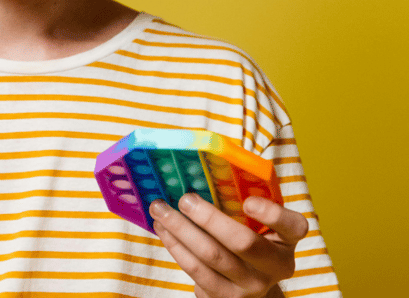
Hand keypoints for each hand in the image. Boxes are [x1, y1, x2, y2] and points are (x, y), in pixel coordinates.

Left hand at [149, 193, 307, 297]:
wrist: (249, 286)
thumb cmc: (250, 240)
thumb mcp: (260, 224)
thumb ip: (245, 200)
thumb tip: (204, 167)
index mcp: (288, 240)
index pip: (293, 226)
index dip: (272, 214)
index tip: (248, 202)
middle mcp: (275, 267)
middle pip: (242, 242)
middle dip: (208, 218)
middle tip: (184, 199)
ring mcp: (250, 286)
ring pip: (211, 256)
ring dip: (180, 229)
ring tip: (160, 209)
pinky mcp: (224, 297)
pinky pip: (195, 269)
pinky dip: (175, 246)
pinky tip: (163, 229)